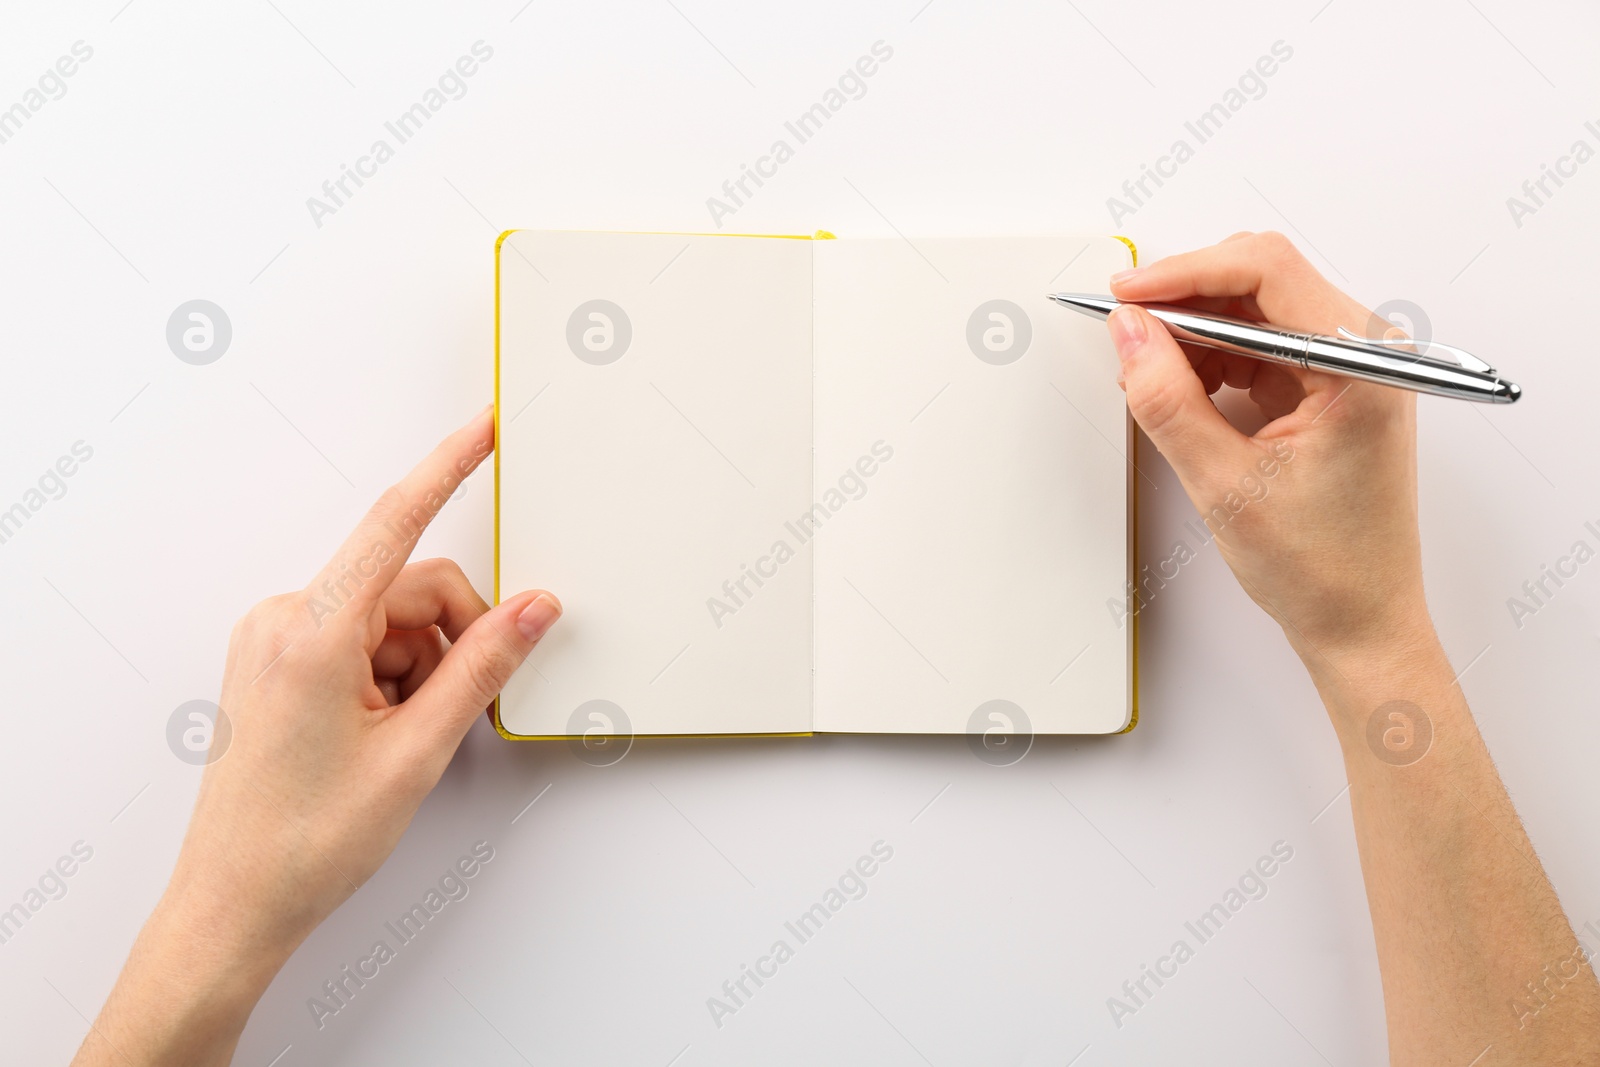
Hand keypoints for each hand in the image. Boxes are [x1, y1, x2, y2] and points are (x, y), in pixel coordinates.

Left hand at [72, 406, 560, 1065]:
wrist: (234, 904)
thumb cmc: (306, 841)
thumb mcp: (417, 751)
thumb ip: (484, 666)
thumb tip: (538, 608)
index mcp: (312, 630)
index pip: (397, 524)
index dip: (448, 469)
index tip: (484, 428)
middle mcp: (284, 619)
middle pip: (409, 586)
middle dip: (453, 637)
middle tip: (461, 709)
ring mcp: (275, 639)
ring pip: (390, 617)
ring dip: (421, 665)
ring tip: (407, 739)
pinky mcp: (277, 660)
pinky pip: (360, 637)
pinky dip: (391, 674)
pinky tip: (384, 732)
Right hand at [1106, 232, 1430, 671]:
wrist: (1361, 622)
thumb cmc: (1322, 568)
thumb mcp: (1223, 484)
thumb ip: (1167, 400)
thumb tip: (1128, 333)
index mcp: (1362, 367)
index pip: (1269, 271)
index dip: (1186, 273)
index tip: (1126, 294)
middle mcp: (1367, 353)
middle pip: (1260, 280)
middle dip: (1185, 301)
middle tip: (1126, 335)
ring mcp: (1349, 367)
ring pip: (1253, 310)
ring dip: (1193, 333)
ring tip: (1148, 378)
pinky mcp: (1327, 385)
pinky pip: (1259, 345)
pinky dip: (1211, 358)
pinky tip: (1179, 391)